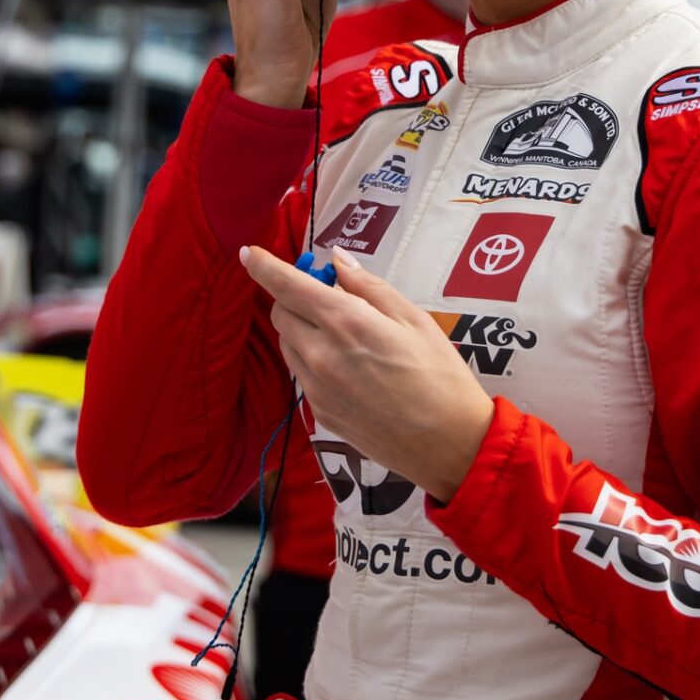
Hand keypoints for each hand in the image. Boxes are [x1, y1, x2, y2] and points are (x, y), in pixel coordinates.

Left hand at [238, 246, 494, 496]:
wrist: (449, 445)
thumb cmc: (441, 377)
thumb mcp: (414, 319)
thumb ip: (369, 287)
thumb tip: (337, 262)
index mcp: (347, 323)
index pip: (287, 287)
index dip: (263, 266)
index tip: (250, 253)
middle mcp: (322, 355)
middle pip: (281, 314)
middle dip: (293, 296)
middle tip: (325, 292)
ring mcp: (317, 388)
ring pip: (288, 344)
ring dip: (301, 327)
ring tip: (342, 329)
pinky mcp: (320, 413)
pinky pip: (302, 374)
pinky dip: (312, 357)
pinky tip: (348, 363)